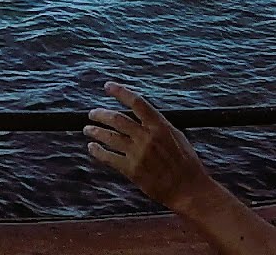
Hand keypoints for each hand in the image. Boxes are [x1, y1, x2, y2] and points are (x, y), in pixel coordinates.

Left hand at [85, 82, 214, 214]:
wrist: (188, 190)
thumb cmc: (185, 163)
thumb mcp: (177, 136)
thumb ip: (158, 124)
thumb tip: (143, 113)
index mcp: (160, 126)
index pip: (137, 103)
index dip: (120, 92)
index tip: (108, 86)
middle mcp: (147, 137)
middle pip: (117, 119)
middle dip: (101, 114)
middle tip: (92, 113)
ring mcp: (138, 154)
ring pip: (109, 137)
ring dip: (95, 131)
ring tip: (87, 129)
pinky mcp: (132, 170)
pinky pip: (109, 157)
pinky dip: (97, 151)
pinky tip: (92, 148)